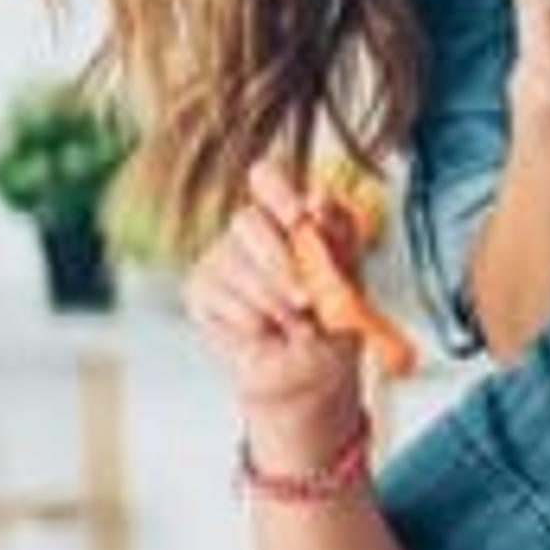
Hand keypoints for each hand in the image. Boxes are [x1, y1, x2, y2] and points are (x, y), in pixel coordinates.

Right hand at [183, 162, 368, 466]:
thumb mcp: (349, 276)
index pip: (265, 178)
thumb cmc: (335, 319)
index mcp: (288, 215)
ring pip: (233, 264)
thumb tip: (318, 198)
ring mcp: (221, 257)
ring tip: (297, 326)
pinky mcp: (200, 288)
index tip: (301, 217)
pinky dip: (251, 320)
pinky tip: (267, 332)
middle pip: (246, 221)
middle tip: (306, 300)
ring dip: (272, 302)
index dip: (277, 192)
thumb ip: (337, 236)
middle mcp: (250, 230)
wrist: (313, 372)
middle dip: (280, 264)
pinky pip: (218, 296)